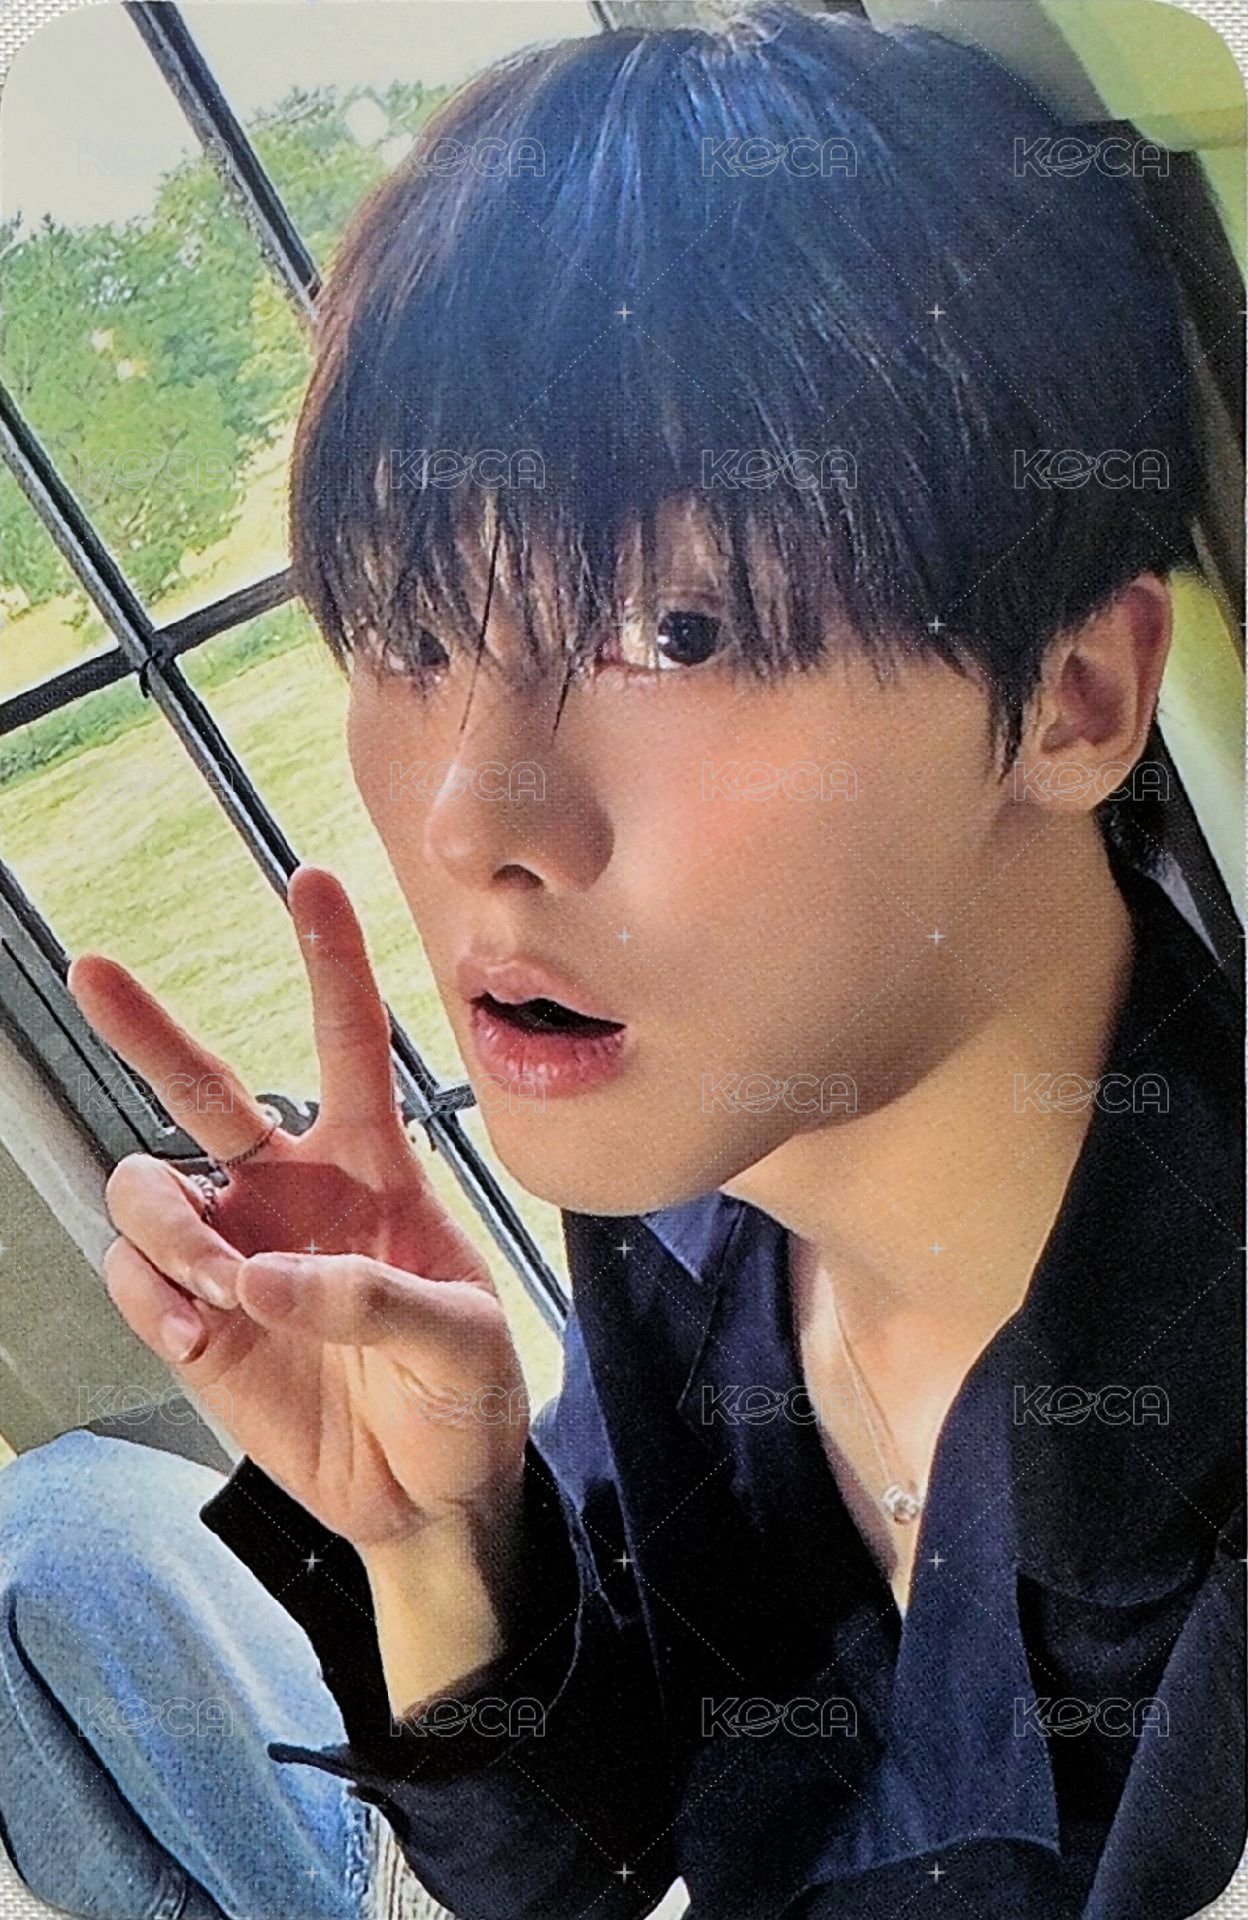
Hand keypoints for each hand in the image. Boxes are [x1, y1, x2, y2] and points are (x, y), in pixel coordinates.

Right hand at [67, 865, 527, 1554]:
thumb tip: (267, 1278)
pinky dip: (154, 1300)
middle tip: (92, 969)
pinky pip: (135, 1276)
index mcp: (373, 1166)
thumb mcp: (463, 1340)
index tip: (310, 878)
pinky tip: (202, 1337)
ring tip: (222, 1289)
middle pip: (203, 1088)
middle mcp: (289, 1190)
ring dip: (171, 1231)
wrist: (427, 1495)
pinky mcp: (194, 1317)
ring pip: (147, 1187)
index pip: (349, 1043)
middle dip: (146, 1027)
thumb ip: (380, 1300)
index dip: (330, 962)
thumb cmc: (464, 1393)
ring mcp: (234, 1250)